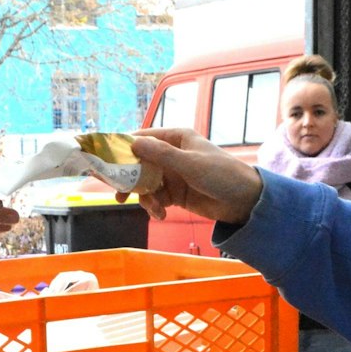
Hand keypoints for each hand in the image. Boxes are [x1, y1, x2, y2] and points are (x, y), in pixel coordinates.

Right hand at [125, 128, 263, 224]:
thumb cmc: (221, 174)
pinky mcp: (175, 193)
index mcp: (175, 138)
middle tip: (119, 195)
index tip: (105, 162)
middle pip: (139, 163)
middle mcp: (171, 154)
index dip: (122, 148)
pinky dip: (154, 207)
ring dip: (145, 197)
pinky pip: (156, 198)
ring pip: (145, 183)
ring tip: (154, 209)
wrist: (245, 201)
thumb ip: (161, 154)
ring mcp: (172, 174)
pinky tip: (160, 214)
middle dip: (129, 179)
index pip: (141, 137)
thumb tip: (133, 143)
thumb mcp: (190, 164)